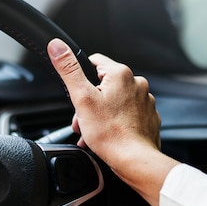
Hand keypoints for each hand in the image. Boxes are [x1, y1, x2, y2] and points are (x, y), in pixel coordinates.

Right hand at [47, 38, 178, 205]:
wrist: (134, 159)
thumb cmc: (110, 133)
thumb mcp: (81, 98)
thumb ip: (68, 69)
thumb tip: (57, 46)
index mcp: (121, 74)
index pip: (95, 62)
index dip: (81, 77)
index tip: (78, 93)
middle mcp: (137, 84)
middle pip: (105, 85)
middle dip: (90, 102)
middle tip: (83, 120)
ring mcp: (145, 102)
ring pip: (116, 102)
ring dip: (101, 115)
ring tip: (93, 132)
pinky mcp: (149, 118)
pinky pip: (128, 116)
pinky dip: (116, 124)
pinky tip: (108, 136)